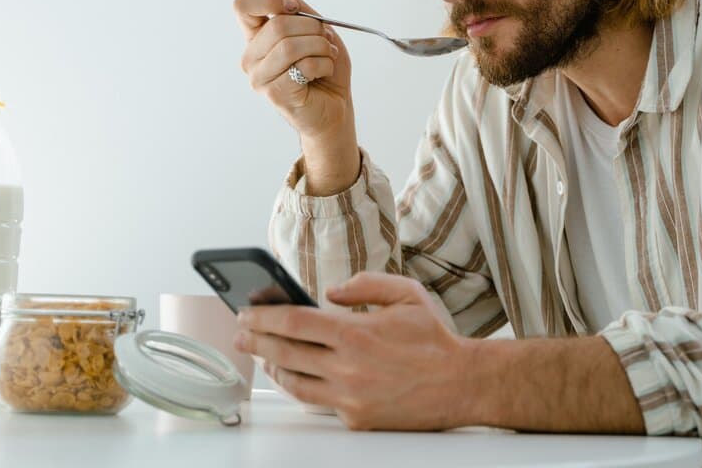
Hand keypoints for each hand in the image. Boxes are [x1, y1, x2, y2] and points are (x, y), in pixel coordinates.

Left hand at [233, 273, 470, 430]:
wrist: (460, 384)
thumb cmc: (434, 339)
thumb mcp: (406, 294)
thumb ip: (365, 285)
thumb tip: (330, 292)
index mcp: (356, 332)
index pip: (293, 321)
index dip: (263, 315)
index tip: (246, 310)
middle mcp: (347, 367)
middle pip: (284, 351)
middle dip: (255, 339)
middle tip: (240, 332)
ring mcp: (349, 396)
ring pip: (294, 381)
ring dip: (272, 365)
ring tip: (262, 353)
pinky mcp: (355, 417)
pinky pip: (316, 401)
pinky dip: (300, 385)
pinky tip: (294, 374)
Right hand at [234, 0, 359, 191]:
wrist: (336, 107)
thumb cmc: (325, 69)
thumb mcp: (316, 30)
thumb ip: (297, 9)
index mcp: (257, 38)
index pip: (242, 6)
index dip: (270, 0)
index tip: (294, 8)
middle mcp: (251, 57)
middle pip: (277, 24)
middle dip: (313, 28)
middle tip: (326, 40)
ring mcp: (260, 77)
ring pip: (290, 45)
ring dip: (321, 47)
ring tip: (328, 55)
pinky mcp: (275, 93)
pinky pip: (302, 66)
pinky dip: (323, 64)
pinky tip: (324, 72)